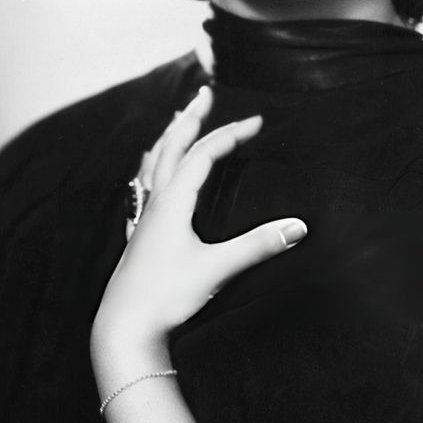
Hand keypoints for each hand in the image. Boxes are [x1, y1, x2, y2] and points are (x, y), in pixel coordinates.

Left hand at [91, 86, 305, 360]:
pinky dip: (152, 167)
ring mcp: (144, 218)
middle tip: (204, 94)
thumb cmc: (165, 297)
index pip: (203, 155)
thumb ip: (258, 246)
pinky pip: (144, 187)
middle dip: (190, 119)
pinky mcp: (139, 235)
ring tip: (178, 121)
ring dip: (169, 137)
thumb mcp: (217, 270)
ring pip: (154, 164)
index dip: (230, 134)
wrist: (124, 328)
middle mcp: (155, 203)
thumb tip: (299, 226)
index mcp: (173, 202)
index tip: (257, 121)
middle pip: (172, 147)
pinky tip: (151, 173)